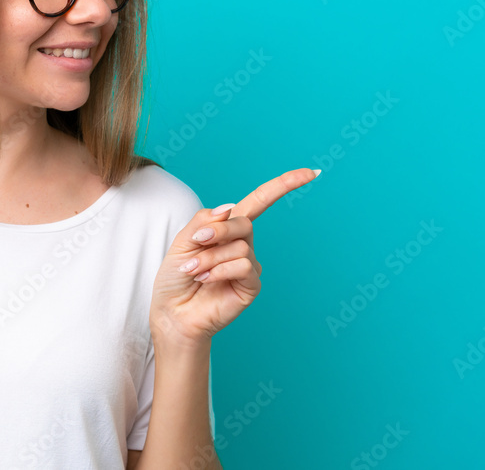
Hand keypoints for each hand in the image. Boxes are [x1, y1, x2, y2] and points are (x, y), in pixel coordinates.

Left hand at [149, 168, 320, 349]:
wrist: (173, 311)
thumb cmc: (176, 277)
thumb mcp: (184, 240)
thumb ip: (205, 221)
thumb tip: (230, 208)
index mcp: (228, 228)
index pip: (260, 201)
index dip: (284, 185)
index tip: (311, 173)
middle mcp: (243, 244)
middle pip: (244, 222)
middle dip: (218, 231)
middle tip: (197, 243)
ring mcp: (249, 265)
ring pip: (240, 247)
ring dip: (211, 257)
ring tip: (195, 271)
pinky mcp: (251, 286)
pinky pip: (243, 266)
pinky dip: (220, 270)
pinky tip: (206, 280)